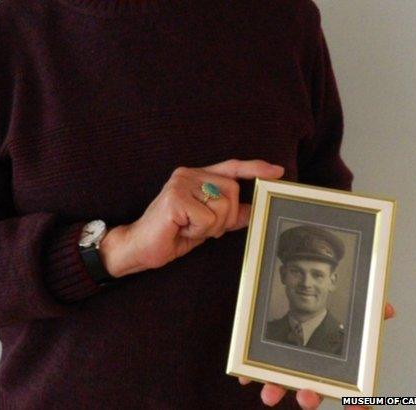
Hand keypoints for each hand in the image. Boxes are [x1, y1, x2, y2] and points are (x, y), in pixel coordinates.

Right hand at [99, 159, 283, 277]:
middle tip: (201, 228)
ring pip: (222, 205)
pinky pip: (207, 218)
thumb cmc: (171, 234)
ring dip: (211, 227)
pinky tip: (180, 230)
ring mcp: (181, 183)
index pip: (231, 167)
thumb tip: (252, 208)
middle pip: (232, 191)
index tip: (277, 172)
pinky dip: (199, 231)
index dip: (254, 169)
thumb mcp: (206, 224)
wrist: (138, 247)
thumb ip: (228, 214)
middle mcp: (188, 173)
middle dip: (225, 217)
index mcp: (196, 176)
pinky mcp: (175, 197)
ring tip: (188, 228)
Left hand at [238, 303, 396, 408]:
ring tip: (271, 394)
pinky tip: (245, 376)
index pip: (351, 393)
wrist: (307, 306)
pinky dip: (251, 374)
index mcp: (337, 368)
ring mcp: (291, 369)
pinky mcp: (271, 360)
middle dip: (309, 397)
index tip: (358, 408)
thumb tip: (386, 308)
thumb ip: (371, 311)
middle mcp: (314, 374)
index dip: (356, 404)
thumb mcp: (355, 315)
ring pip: (286, 385)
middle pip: (313, 392)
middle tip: (307, 398)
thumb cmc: (333, 322)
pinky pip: (260, 370)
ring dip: (278, 390)